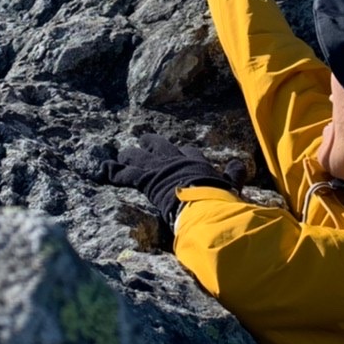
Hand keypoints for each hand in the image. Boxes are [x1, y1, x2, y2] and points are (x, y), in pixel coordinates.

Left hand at [99, 133, 234, 226]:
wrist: (204, 201)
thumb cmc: (219, 197)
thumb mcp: (232, 185)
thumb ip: (235, 174)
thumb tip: (241, 164)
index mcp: (197, 163)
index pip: (189, 152)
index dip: (183, 153)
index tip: (181, 153)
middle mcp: (177, 161)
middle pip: (161, 146)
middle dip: (152, 144)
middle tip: (145, 141)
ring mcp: (160, 168)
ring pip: (140, 156)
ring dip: (130, 155)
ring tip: (122, 153)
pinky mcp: (146, 179)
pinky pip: (126, 174)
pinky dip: (113, 172)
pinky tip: (103, 169)